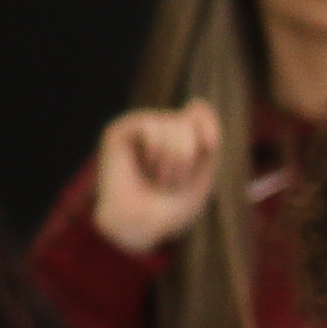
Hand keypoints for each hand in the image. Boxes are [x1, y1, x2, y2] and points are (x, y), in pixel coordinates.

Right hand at [84, 103, 229, 258]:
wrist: (143, 226)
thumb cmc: (174, 204)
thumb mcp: (205, 169)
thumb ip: (206, 136)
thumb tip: (196, 101)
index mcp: (179, 135)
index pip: (201, 112)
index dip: (209, 129)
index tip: (209, 148)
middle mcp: (158, 127)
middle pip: (190, 121)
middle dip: (190, 156)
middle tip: (173, 178)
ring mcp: (137, 128)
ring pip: (174, 124)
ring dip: (176, 159)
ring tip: (161, 177)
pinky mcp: (118, 132)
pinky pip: (150, 126)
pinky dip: (157, 152)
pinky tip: (148, 168)